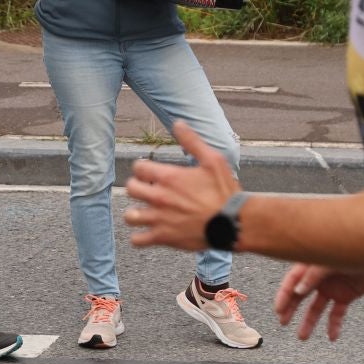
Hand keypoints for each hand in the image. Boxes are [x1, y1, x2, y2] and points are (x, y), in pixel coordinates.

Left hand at [124, 120, 241, 250]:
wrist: (233, 223)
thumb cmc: (224, 191)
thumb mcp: (213, 160)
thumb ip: (192, 141)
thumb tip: (178, 123)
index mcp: (168, 177)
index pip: (138, 168)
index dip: (143, 168)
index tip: (150, 173)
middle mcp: (159, 197)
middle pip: (130, 189)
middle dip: (137, 188)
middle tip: (147, 190)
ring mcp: (160, 219)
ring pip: (130, 216)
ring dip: (135, 213)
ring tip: (144, 212)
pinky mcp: (163, 238)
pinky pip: (138, 240)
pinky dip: (139, 237)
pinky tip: (147, 232)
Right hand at [274, 263, 363, 341]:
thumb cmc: (352, 249)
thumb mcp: (329, 261)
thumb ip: (313, 276)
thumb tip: (298, 291)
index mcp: (311, 265)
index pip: (292, 281)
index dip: (284, 295)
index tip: (279, 310)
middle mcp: (319, 278)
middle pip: (301, 295)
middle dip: (291, 309)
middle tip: (283, 322)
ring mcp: (332, 288)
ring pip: (317, 308)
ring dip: (309, 322)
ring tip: (303, 336)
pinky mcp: (346, 296)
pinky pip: (337, 313)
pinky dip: (334, 325)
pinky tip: (332, 336)